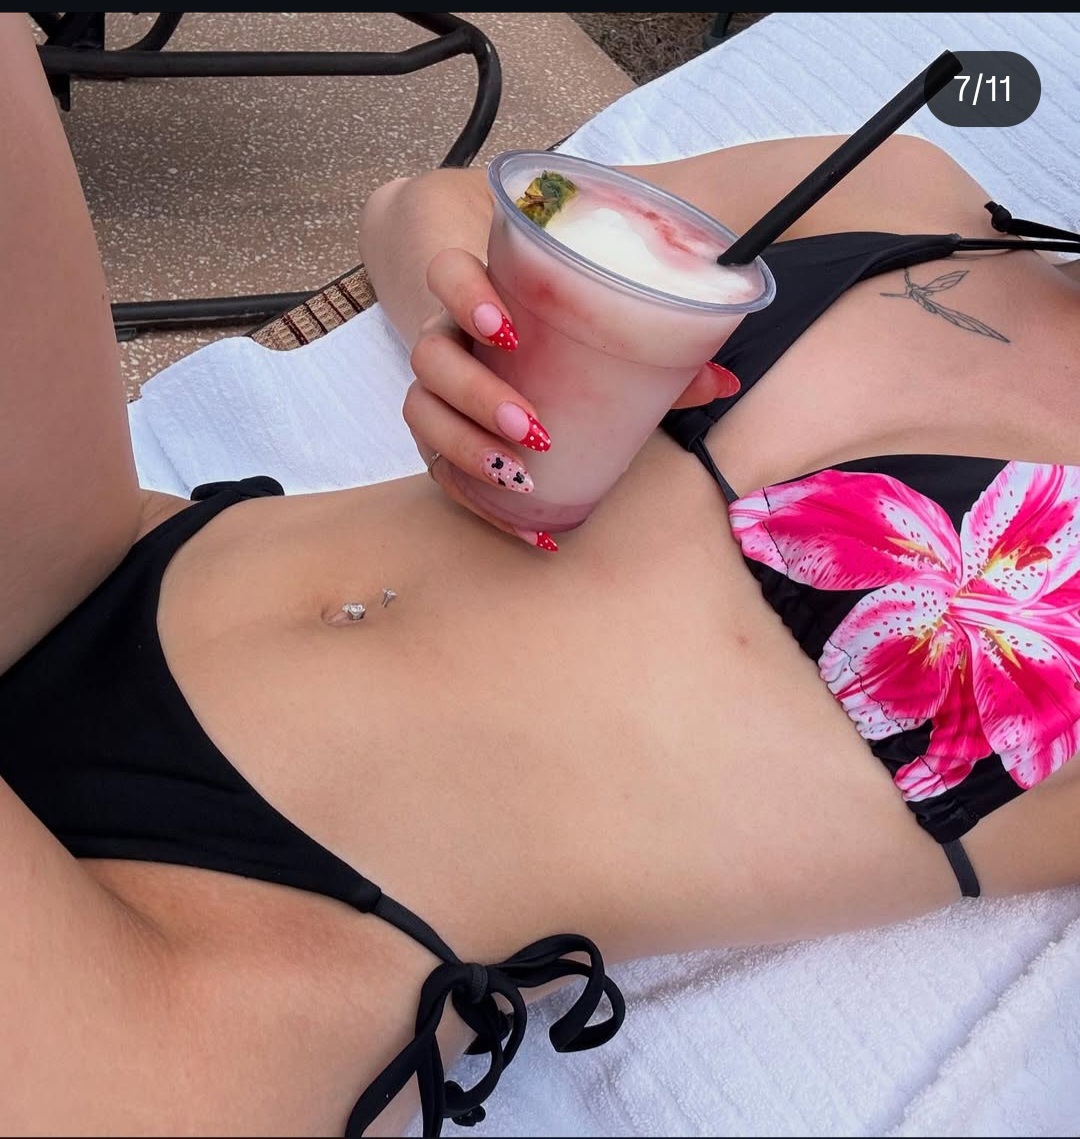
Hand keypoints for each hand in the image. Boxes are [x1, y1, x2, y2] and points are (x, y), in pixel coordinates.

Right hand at [405, 247, 740, 550]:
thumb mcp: (604, 345)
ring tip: (521, 477)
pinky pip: (443, 477)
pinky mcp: (439, 445)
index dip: (464, 295)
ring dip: (468, 448)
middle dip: (476, 392)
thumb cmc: (563, 351)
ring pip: (421, 414)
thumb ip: (656, 354)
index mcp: (484, 300)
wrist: (516, 369)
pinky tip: (531, 532)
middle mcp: (448, 343)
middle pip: (430, 357)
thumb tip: (724, 382)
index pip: (448, 273)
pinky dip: (486, 507)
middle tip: (531, 425)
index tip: (504, 327)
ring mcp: (437, 395)